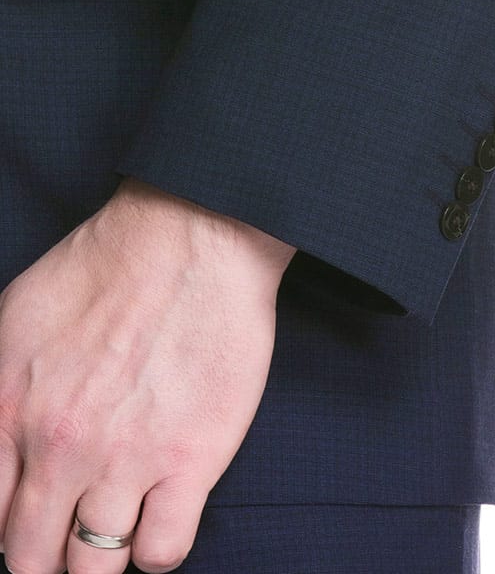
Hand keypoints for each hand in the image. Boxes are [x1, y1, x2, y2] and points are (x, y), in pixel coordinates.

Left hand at [0, 177, 295, 573]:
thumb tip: (0, 445)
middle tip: (69, 537)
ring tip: (118, 524)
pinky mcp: (191, 461)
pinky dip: (157, 547)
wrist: (193, 236)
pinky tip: (161, 516)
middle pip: (31, 558)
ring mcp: (126, 459)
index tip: (33, 521)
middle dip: (46, 558)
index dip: (11, 529)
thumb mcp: (17, 318)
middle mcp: (59, 446)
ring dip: (101, 555)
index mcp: (10, 410)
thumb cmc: (111, 264)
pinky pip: (162, 552)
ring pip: (94, 568)